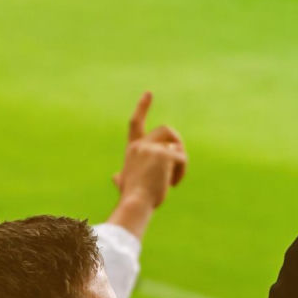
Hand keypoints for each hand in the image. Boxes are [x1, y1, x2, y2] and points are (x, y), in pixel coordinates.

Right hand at [113, 92, 186, 210]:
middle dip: (176, 142)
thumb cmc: (132, 197)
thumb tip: (115, 177)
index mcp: (132, 149)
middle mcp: (141, 145)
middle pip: (167, 130)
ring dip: (180, 161)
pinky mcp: (165, 154)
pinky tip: (173, 183)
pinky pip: (182, 159)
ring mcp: (153, 147)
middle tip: (178, 161)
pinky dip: (181, 172)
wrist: (135, 205)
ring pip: (177, 145)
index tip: (149, 93)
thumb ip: (121, 177)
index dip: (142, 107)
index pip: (136, 123)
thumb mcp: (125, 183)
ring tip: (172, 178)